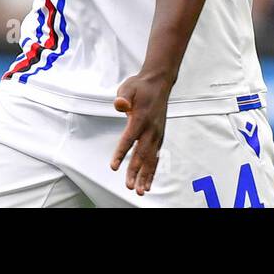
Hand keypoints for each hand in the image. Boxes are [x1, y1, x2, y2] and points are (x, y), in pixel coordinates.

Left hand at [110, 72, 171, 194]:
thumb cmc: (140, 86)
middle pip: (142, 153)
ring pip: (151, 158)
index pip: (129, 138)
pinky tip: (148, 182)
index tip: (114, 167)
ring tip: (141, 191)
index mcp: (141, 118)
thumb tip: (120, 105)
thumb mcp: (128, 87)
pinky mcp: (159, 136)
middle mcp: (151, 128)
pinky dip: (153, 170)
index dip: (121, 153)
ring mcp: (157, 133)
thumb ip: (123, 97)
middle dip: (136, 171)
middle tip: (130, 187)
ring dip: (146, 176)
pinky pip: (156, 156)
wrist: (159, 82)